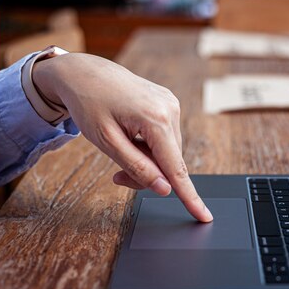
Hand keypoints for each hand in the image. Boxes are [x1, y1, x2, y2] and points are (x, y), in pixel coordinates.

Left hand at [31, 52, 212, 221]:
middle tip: (118, 176)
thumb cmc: (89, 103)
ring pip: (167, 151)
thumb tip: (164, 188)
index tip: (204, 215)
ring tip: (121, 148)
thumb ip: (137, 167)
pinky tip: (131, 134)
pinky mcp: (168, 104)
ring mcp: (172, 104)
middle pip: (169, 162)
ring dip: (148, 159)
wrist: (83, 72)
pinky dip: (150, 145)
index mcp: (156, 119)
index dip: (189, 196)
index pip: (176, 168)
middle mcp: (171, 109)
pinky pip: (165, 137)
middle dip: (148, 174)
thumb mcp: (107, 142)